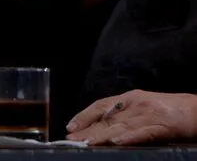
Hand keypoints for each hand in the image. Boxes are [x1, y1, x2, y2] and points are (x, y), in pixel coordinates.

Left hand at [66, 89, 196, 144]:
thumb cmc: (172, 111)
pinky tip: (116, 141)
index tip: (70, 127)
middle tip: (71, 139)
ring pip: (121, 126)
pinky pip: (143, 132)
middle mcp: (137, 104)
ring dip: (102, 135)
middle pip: (107, 118)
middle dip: (87, 130)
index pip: (101, 106)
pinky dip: (129, 137)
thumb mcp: (143, 109)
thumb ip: (124, 116)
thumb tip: (102, 130)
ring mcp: (150, 114)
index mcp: (130, 98)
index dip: (84, 116)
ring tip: (86, 143)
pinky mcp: (164, 126)